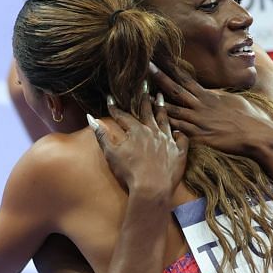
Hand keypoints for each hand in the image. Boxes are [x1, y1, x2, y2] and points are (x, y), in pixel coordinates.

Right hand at [88, 85, 186, 204]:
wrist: (152, 188)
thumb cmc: (130, 172)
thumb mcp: (111, 153)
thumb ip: (102, 135)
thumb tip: (90, 117)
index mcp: (136, 131)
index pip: (123, 115)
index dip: (116, 107)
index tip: (110, 98)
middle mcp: (153, 131)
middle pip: (147, 111)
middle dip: (143, 98)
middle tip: (144, 83)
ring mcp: (168, 141)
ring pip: (164, 120)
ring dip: (161, 108)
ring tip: (160, 96)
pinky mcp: (179, 153)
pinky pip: (182, 139)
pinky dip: (180, 134)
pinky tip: (178, 130)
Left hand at [151, 61, 272, 158]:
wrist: (259, 135)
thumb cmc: (251, 118)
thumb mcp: (234, 102)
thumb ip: (219, 97)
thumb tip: (214, 92)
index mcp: (209, 96)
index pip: (186, 78)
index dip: (171, 68)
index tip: (159, 58)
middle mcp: (201, 106)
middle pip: (175, 89)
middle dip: (158, 77)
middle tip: (143, 66)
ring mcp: (199, 122)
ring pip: (172, 110)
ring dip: (155, 103)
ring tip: (139, 96)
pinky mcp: (200, 137)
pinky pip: (178, 131)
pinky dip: (165, 126)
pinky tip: (151, 124)